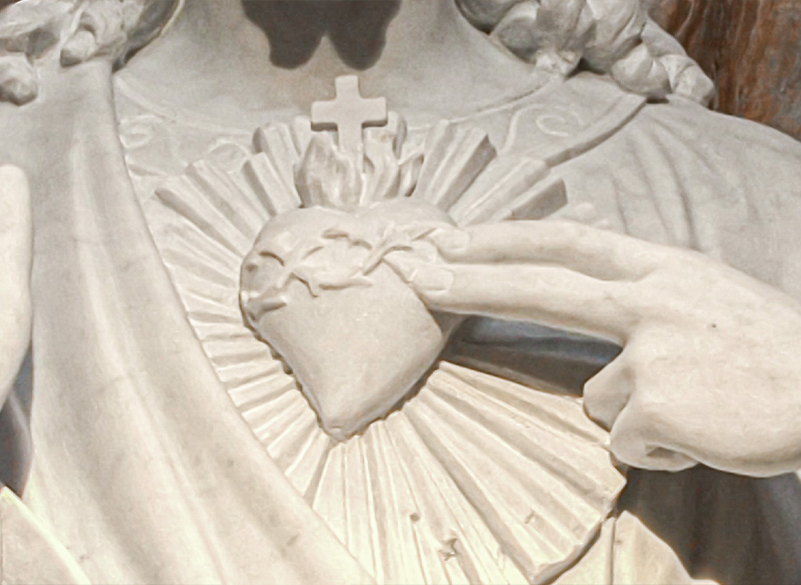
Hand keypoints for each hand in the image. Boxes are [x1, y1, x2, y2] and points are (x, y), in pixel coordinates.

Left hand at [388, 221, 800, 476]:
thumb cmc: (773, 351)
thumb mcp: (710, 295)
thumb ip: (647, 291)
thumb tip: (590, 291)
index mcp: (667, 269)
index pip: (572, 243)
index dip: (510, 239)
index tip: (455, 238)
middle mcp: (653, 301)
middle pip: (544, 289)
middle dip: (474, 281)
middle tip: (417, 277)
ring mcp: (653, 352)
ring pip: (599, 397)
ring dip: (638, 412)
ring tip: (701, 407)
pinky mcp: (657, 404)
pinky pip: (628, 441)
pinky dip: (662, 448)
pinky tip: (707, 433)